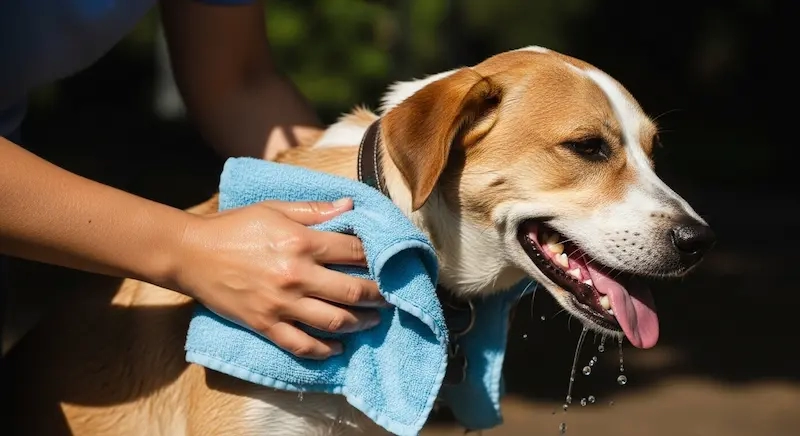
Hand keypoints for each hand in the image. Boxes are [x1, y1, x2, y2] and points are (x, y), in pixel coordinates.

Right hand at [175, 198, 385, 358]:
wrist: (191, 254)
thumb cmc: (234, 226)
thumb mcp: (275, 209)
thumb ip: (315, 210)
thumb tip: (350, 206)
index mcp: (301, 242)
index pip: (353, 252)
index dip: (375, 257)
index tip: (386, 262)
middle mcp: (296, 276)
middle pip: (352, 291)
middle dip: (378, 295)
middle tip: (389, 296)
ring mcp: (281, 304)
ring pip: (334, 321)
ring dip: (361, 323)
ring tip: (373, 320)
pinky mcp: (265, 325)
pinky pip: (302, 345)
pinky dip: (325, 350)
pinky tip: (338, 347)